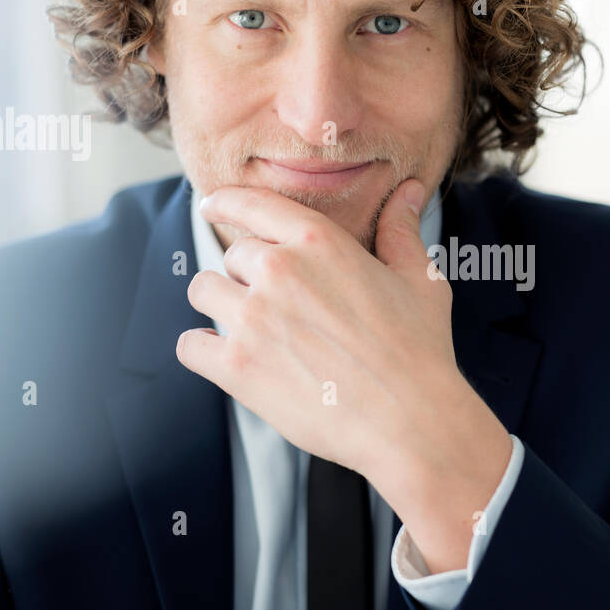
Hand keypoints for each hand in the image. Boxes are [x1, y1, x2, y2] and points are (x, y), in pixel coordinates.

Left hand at [175, 179, 511, 565]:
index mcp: (318, 240)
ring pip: (202, 291)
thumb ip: (401, 230)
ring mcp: (253, 318)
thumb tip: (408, 191)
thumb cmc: (419, 349)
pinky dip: (202, 350)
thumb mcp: (419, 279)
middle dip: (247, 276)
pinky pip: (190, 344)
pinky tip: (226, 358)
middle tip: (274, 306)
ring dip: (220, 305)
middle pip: (232, 255)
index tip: (211, 205)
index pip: (251, 204)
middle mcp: (279, 270)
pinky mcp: (237, 367)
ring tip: (247, 328)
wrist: (410, 419)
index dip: (225, 202)